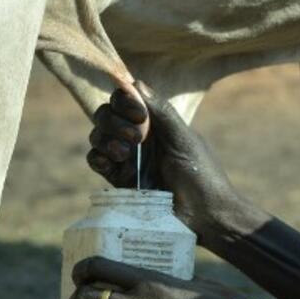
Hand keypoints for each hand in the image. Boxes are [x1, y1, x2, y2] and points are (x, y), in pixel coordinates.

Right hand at [86, 85, 244, 237]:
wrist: (203, 215)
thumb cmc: (201, 174)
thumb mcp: (184, 139)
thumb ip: (162, 112)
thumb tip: (136, 83)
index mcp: (155, 122)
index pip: (126, 99)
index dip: (124, 99)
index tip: (139, 114)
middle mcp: (137, 136)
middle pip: (106, 114)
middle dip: (114, 120)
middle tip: (138, 136)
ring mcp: (126, 158)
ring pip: (98, 135)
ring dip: (106, 137)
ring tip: (126, 152)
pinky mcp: (119, 180)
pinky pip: (96, 161)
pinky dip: (98, 156)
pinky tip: (114, 161)